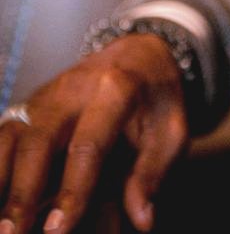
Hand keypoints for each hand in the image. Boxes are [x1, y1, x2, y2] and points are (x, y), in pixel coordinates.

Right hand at [0, 34, 188, 233]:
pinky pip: (5, 132)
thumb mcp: (172, 130)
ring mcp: (48, 93)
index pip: (88, 144)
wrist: (139, 54)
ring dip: (1, 178)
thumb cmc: (157, 99)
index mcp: (116, 89)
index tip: (59, 230)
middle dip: (23, 190)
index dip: (73, 190)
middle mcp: (74, 87)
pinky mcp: (32, 102)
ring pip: (12, 134)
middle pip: (39, 139)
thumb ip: (153, 172)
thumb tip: (141, 218)